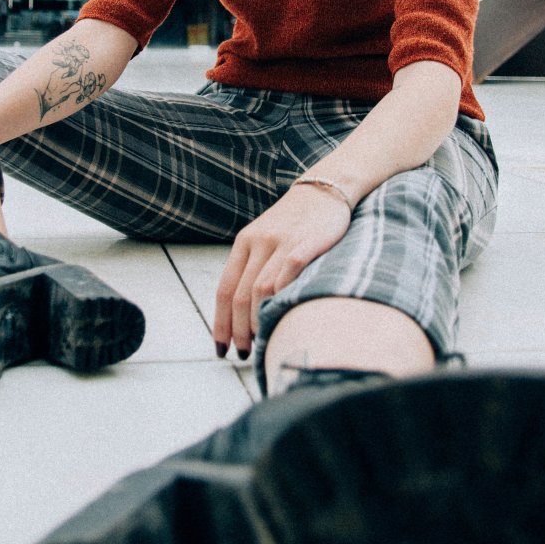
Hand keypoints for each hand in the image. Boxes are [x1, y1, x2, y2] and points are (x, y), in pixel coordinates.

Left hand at [214, 185, 351, 359]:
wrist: (324, 190)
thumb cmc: (295, 222)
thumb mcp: (265, 238)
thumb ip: (254, 268)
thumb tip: (243, 313)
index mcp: (244, 242)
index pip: (224, 289)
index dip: (221, 322)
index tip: (221, 347)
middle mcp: (258, 242)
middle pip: (240, 295)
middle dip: (239, 330)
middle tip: (245, 353)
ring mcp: (282, 241)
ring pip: (261, 289)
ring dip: (259, 321)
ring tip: (262, 342)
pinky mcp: (306, 242)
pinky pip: (289, 273)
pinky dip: (282, 297)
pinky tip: (283, 316)